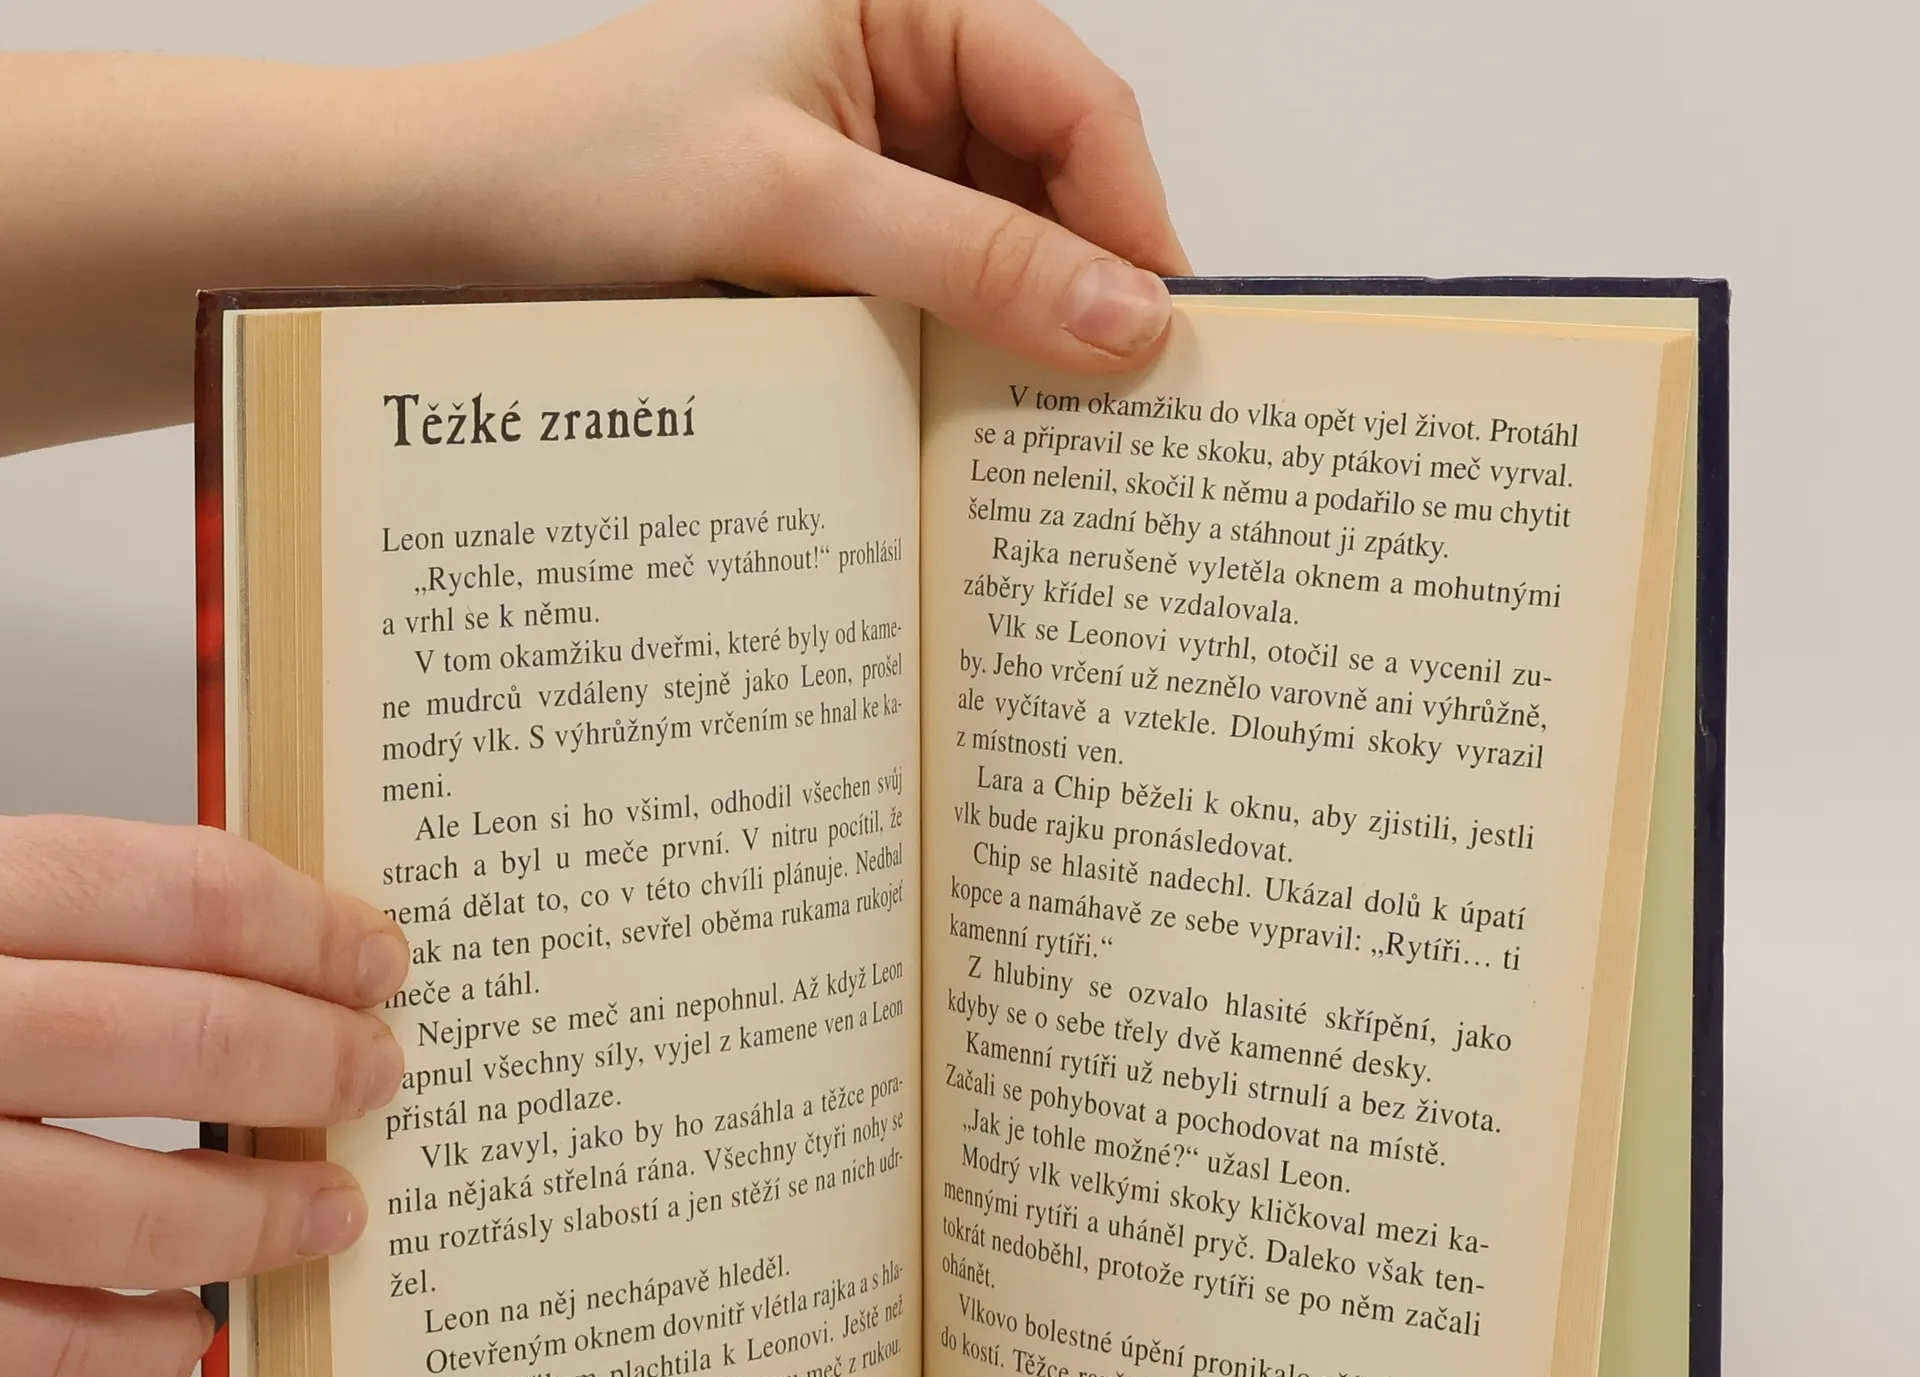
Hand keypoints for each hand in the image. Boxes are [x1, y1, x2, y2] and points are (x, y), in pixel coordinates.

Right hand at [0, 817, 408, 1376]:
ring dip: (254, 1217)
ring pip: (119, 1205)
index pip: (165, 891)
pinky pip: (30, 1348)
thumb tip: (282, 967)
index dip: (301, 926)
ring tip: (331, 1211)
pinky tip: (187, 1335)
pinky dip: (133, 1354)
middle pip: (175, 1038)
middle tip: (376, 1077)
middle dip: (310, 1065)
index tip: (376, 960)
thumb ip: (66, 936)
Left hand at [1, 0, 1189, 447]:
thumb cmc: (581, 168)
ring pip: (1000, 251)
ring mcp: (866, 165)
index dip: (1133, 217)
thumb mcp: (795, 204)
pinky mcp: (832, 246)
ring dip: (1022, 336)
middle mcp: (895, 73)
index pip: (1074, 99)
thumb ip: (971, 257)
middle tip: (1120, 412)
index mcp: (901, 1)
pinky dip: (957, 359)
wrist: (438, 229)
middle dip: (1085, 288)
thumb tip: (1127, 321)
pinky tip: (966, 423)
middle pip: (1052, 182)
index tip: (1162, 338)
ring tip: (1046, 436)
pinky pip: (933, 298)